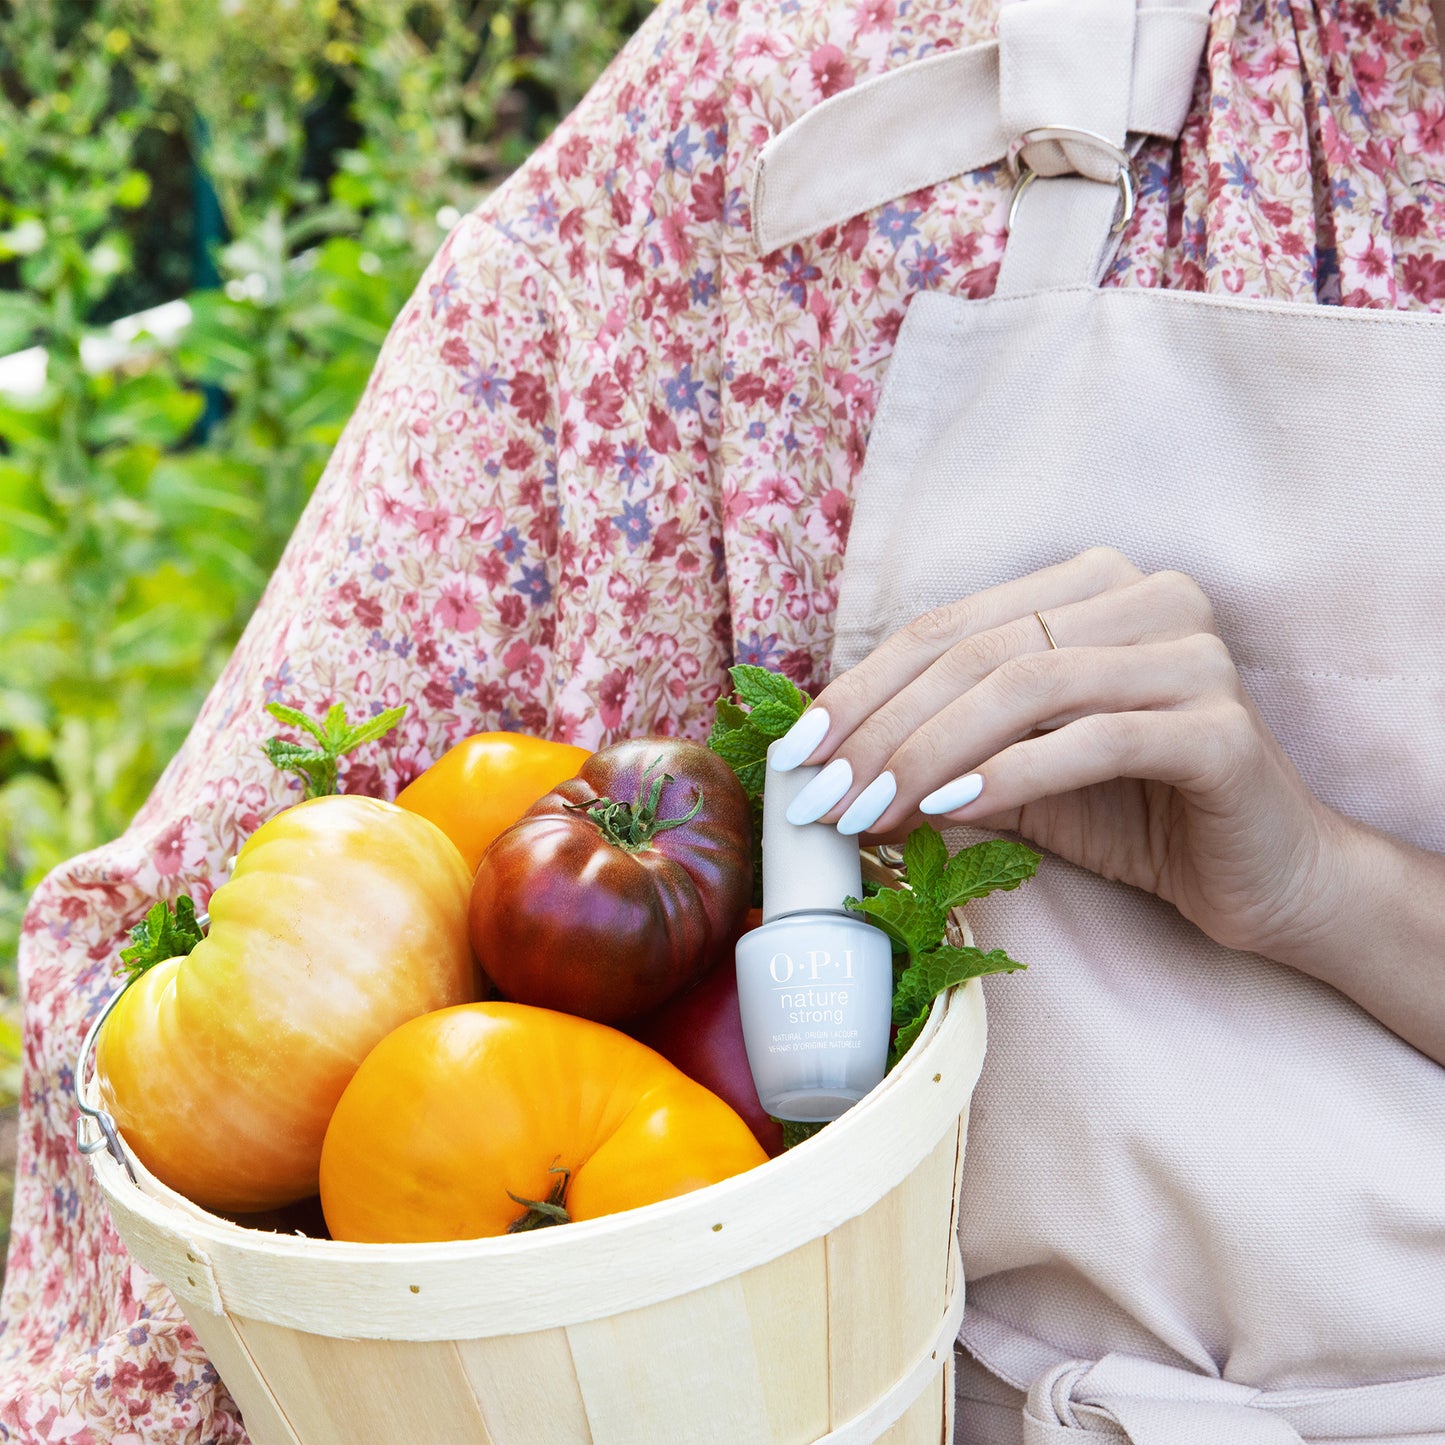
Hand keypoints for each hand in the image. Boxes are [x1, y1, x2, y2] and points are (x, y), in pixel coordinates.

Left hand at [771, 547, 1346, 966]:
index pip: (947, 628)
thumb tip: (829, 769)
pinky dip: (1012, 774)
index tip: (796, 754)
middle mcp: (1147, 597)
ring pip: (1026, 684)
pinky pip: (1094, 738)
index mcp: (1091, 588)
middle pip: (977, 650)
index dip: (860, 688)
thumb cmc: (1133, 815)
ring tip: (867, 811)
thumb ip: (942, 754)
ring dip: (930, 753)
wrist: (1266, 877)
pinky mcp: (1221, 727)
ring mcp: (1192, 655)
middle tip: (819, 796)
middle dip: (882, 728)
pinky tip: (950, 807)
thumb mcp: (1016, 776)